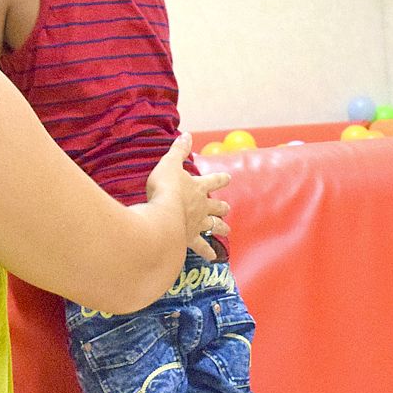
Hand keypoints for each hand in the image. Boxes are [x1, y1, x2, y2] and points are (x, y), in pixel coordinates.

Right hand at [145, 135, 231, 258]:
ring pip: (213, 226)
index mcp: (198, 187)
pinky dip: (207, 252)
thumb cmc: (165, 188)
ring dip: (221, 228)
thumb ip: (178, 151)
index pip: (213, 180)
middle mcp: (201, 206)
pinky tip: (213, 258)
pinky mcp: (190, 239)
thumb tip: (186, 134)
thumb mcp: (169, 164)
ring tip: (227, 231)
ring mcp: (197, 224)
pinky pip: (201, 247)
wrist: (163, 214)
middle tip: (227, 209)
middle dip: (222, 207)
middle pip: (216, 207)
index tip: (229, 177)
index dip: (220, 178)